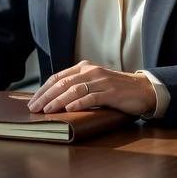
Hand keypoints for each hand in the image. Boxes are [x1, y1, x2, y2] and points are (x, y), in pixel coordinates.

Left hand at [28, 61, 155, 115]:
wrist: (143, 89)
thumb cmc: (115, 89)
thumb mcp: (94, 83)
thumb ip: (77, 87)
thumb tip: (54, 100)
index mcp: (83, 67)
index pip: (58, 77)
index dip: (44, 89)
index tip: (33, 100)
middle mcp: (90, 71)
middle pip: (62, 83)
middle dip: (46, 96)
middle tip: (35, 108)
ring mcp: (101, 81)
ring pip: (74, 89)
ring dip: (58, 100)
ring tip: (47, 110)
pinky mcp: (110, 92)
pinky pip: (91, 97)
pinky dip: (78, 103)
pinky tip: (69, 109)